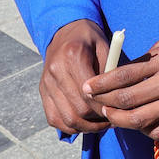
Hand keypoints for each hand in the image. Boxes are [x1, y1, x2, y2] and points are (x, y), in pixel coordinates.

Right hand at [39, 19, 110, 134]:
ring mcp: (46, 82)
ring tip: (100, 123)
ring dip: (85, 127)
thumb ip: (110, 72)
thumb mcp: (105, 48)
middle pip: (77, 110)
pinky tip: (84, 122)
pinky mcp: (43, 91)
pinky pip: (54, 119)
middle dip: (96, 120)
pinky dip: (70, 126)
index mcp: (72, 55)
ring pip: (66, 119)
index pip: (88, 94)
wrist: (65, 30)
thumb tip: (115, 101)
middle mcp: (55, 70)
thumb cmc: (89, 40)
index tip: (116, 110)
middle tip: (111, 118)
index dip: (103, 107)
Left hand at [85, 29, 158, 140]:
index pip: (124, 75)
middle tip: (93, 102)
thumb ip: (148, 58)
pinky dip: (143, 130)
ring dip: (119, 119)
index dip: (101, 83)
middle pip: (127, 100)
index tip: (87, 87)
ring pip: (140, 120)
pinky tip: (136, 123)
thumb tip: (123, 72)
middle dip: (104, 102)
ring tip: (110, 115)